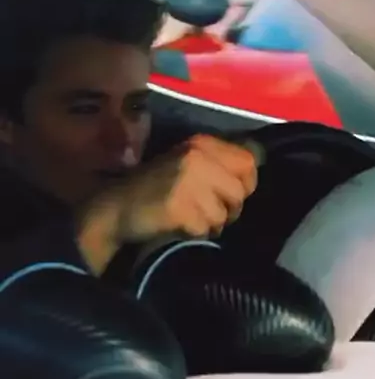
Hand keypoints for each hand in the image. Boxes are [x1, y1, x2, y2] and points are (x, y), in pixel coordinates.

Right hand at [76, 135, 257, 273]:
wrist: (115, 207)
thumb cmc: (154, 187)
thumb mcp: (185, 164)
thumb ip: (217, 165)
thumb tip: (255, 171)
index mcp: (201, 144)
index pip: (248, 160)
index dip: (247, 182)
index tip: (232, 195)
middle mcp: (197, 158)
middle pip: (240, 190)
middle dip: (231, 208)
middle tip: (211, 214)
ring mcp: (187, 182)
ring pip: (224, 213)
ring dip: (212, 224)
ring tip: (192, 219)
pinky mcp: (179, 207)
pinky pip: (205, 228)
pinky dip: (196, 233)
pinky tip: (180, 227)